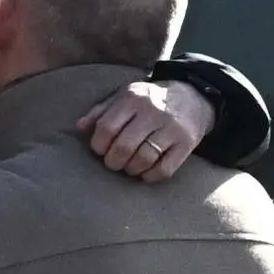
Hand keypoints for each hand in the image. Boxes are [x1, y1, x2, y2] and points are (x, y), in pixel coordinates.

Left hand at [76, 79, 212, 182]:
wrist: (194, 96)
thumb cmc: (148, 101)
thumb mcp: (124, 97)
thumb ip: (100, 111)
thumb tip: (79, 127)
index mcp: (133, 99)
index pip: (106, 128)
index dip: (98, 145)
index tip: (101, 149)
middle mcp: (153, 111)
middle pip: (123, 147)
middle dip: (112, 161)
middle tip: (114, 161)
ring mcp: (172, 128)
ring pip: (142, 160)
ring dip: (130, 170)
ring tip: (129, 166)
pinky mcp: (187, 143)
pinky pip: (164, 170)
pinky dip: (150, 176)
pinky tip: (146, 171)